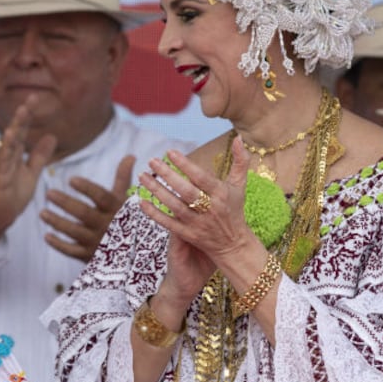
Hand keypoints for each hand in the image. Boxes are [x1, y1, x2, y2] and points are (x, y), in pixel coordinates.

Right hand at [0, 99, 56, 243]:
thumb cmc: (10, 195)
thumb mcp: (31, 173)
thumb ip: (39, 156)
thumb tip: (52, 136)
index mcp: (13, 153)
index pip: (22, 130)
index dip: (28, 114)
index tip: (35, 96)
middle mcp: (5, 155)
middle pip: (15, 132)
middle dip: (22, 115)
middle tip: (31, 98)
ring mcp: (0, 166)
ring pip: (8, 144)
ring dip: (15, 128)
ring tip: (22, 113)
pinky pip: (2, 163)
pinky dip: (6, 151)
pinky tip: (9, 139)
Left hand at [42, 154, 133, 260]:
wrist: (133, 252)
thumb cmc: (126, 219)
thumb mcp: (125, 199)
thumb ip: (123, 178)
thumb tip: (130, 155)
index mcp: (115, 209)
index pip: (101, 197)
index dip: (87, 188)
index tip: (71, 179)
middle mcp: (107, 225)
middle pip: (84, 213)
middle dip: (66, 203)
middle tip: (48, 193)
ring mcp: (98, 242)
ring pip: (75, 232)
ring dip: (57, 222)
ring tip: (42, 213)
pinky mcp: (90, 256)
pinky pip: (72, 251)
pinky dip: (59, 245)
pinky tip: (47, 236)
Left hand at [136, 139, 256, 304]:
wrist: (234, 244)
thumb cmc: (234, 209)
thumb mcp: (239, 185)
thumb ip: (240, 161)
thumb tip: (238, 137)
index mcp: (221, 194)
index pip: (201, 177)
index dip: (186, 165)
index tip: (170, 152)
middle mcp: (210, 209)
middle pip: (186, 191)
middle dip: (168, 176)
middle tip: (152, 161)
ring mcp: (198, 224)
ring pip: (174, 206)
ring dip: (157, 191)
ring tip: (142, 176)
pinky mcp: (188, 235)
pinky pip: (168, 224)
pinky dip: (154, 214)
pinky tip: (141, 202)